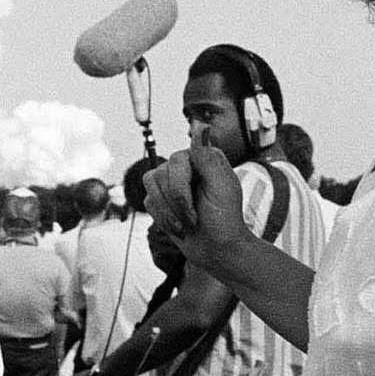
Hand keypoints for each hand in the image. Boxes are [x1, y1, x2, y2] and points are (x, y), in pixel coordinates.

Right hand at [144, 137, 246, 270]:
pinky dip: (163, 219)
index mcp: (202, 156)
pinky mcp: (160, 199)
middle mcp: (184, 164)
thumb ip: (207, 156)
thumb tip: (200, 126)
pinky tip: (179, 226)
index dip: (182, 188)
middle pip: (162, 176)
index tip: (197, 206)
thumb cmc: (226, 218)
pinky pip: (148, 203)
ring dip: (170, 213)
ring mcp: (170, 181)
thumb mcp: (222, 187)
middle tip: (194, 219)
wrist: (218, 250)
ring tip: (188, 224)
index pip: (177, 161)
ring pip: (152, 189)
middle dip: (178, 203)